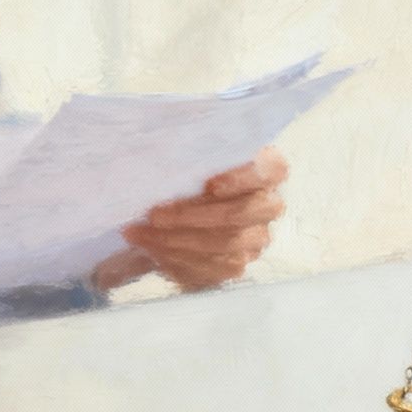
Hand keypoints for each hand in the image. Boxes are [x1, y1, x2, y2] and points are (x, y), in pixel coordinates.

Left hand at [93, 147, 288, 292]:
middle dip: (192, 216)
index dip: (242, 179)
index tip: (209, 184)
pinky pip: (212, 270)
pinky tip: (152, 248)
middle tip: (154, 214)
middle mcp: (268, 205)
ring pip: (224, 246)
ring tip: (140, 233)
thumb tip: (166, 141)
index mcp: (267, 169)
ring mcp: (255, 239)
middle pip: (240, 215)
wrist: (170, 209)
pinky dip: (177, 260)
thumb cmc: (184, 171)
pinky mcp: (235, 264)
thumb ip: (188, 145)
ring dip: (177, 241)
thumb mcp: (186, 151)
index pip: (270, 171)